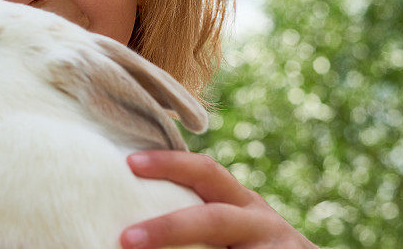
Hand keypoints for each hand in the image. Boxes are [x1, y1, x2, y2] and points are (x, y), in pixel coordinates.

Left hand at [119, 150, 319, 248]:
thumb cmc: (252, 242)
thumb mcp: (229, 221)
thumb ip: (195, 210)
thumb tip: (126, 223)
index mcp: (239, 200)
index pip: (204, 171)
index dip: (168, 163)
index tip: (129, 162)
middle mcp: (259, 221)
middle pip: (214, 220)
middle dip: (168, 229)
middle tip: (126, 239)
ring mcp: (275, 247)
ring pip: (225, 247)